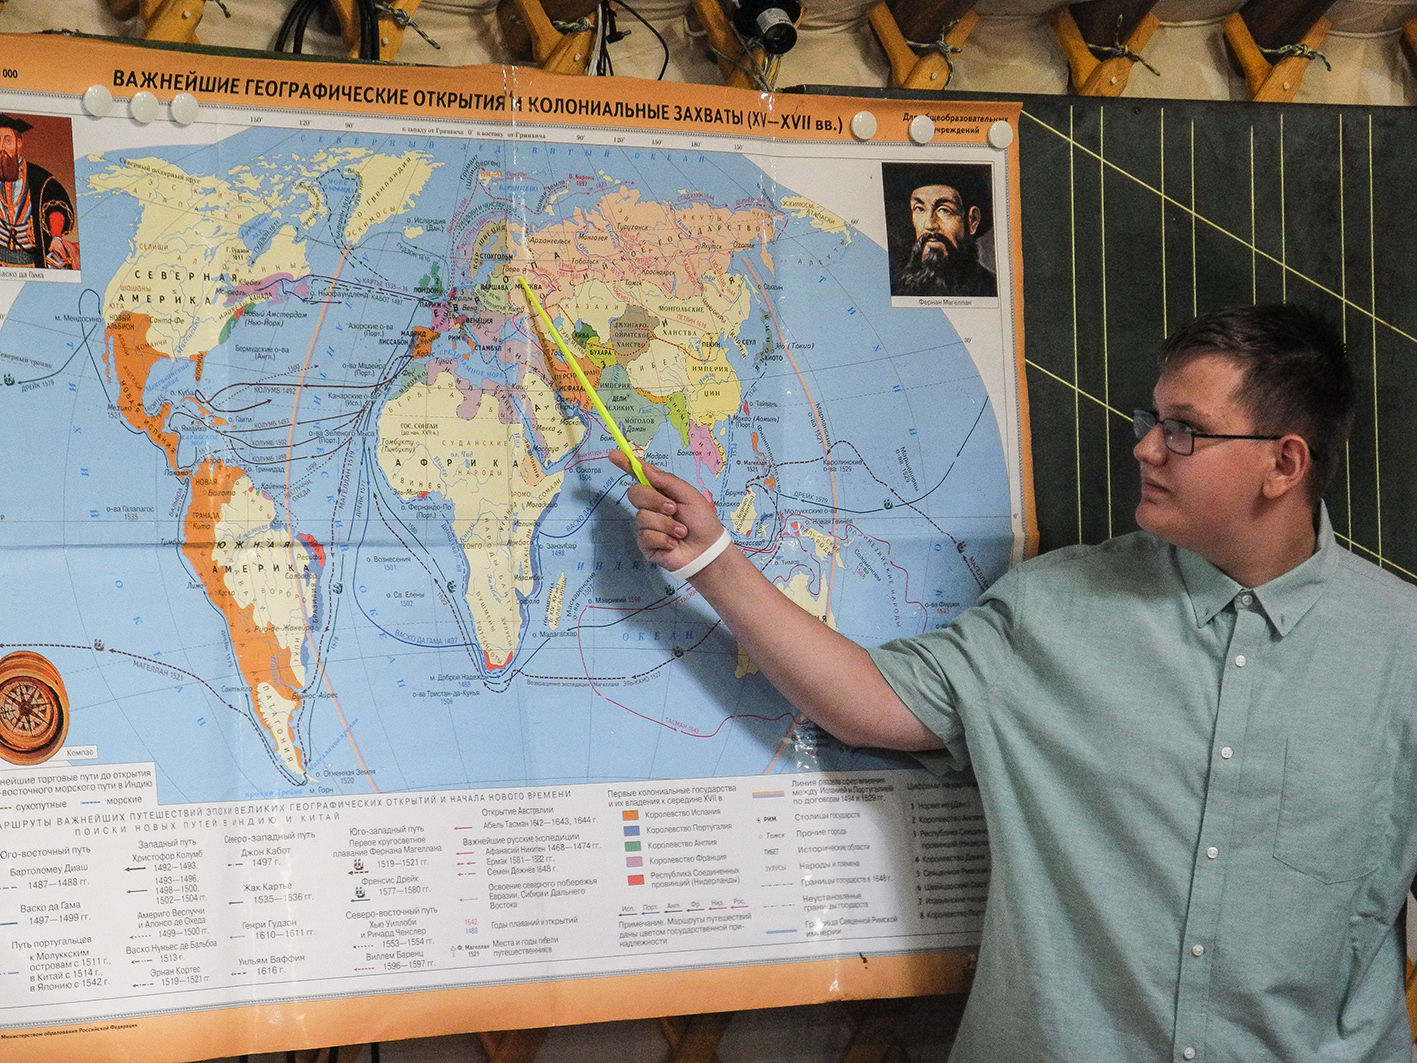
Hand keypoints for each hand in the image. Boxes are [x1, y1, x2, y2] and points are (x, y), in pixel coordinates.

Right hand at [610, 450, 725, 572]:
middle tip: (673, 510)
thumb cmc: (702, 521)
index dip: (625, 464)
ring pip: (642, 517)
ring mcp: (646, 525)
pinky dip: (663, 539)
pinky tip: (673, 543)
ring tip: (681, 532)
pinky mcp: (645, 544)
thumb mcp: (689, 495)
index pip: (639, 475)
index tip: (614, 454)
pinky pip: (645, 536)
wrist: (707, 549)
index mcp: (660, 491)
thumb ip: (666, 481)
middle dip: (655, 501)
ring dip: (666, 524)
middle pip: (635, 494)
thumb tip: (644, 467)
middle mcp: (650, 507)